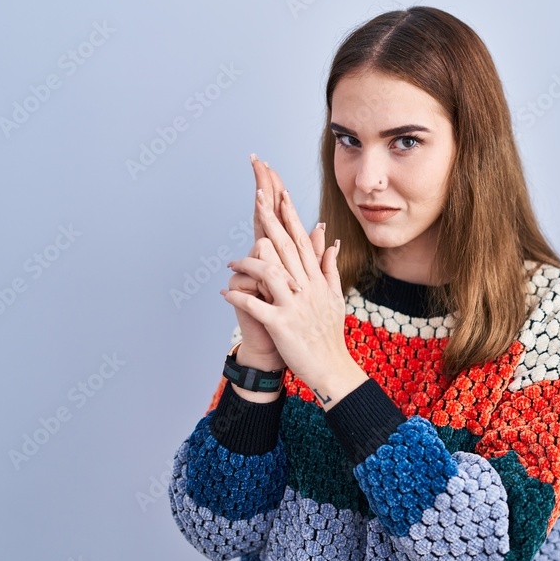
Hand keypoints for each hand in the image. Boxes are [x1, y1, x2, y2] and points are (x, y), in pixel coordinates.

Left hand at [222, 159, 345, 386]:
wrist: (331, 367)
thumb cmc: (329, 333)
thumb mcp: (334, 296)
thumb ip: (328, 267)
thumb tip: (329, 240)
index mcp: (317, 279)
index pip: (302, 241)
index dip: (290, 216)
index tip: (279, 193)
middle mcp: (308, 288)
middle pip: (286, 248)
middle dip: (271, 221)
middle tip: (257, 196)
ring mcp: (294, 306)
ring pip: (270, 272)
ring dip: (248, 262)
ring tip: (231, 262)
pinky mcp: (281, 324)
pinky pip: (255, 305)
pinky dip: (238, 298)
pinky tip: (225, 292)